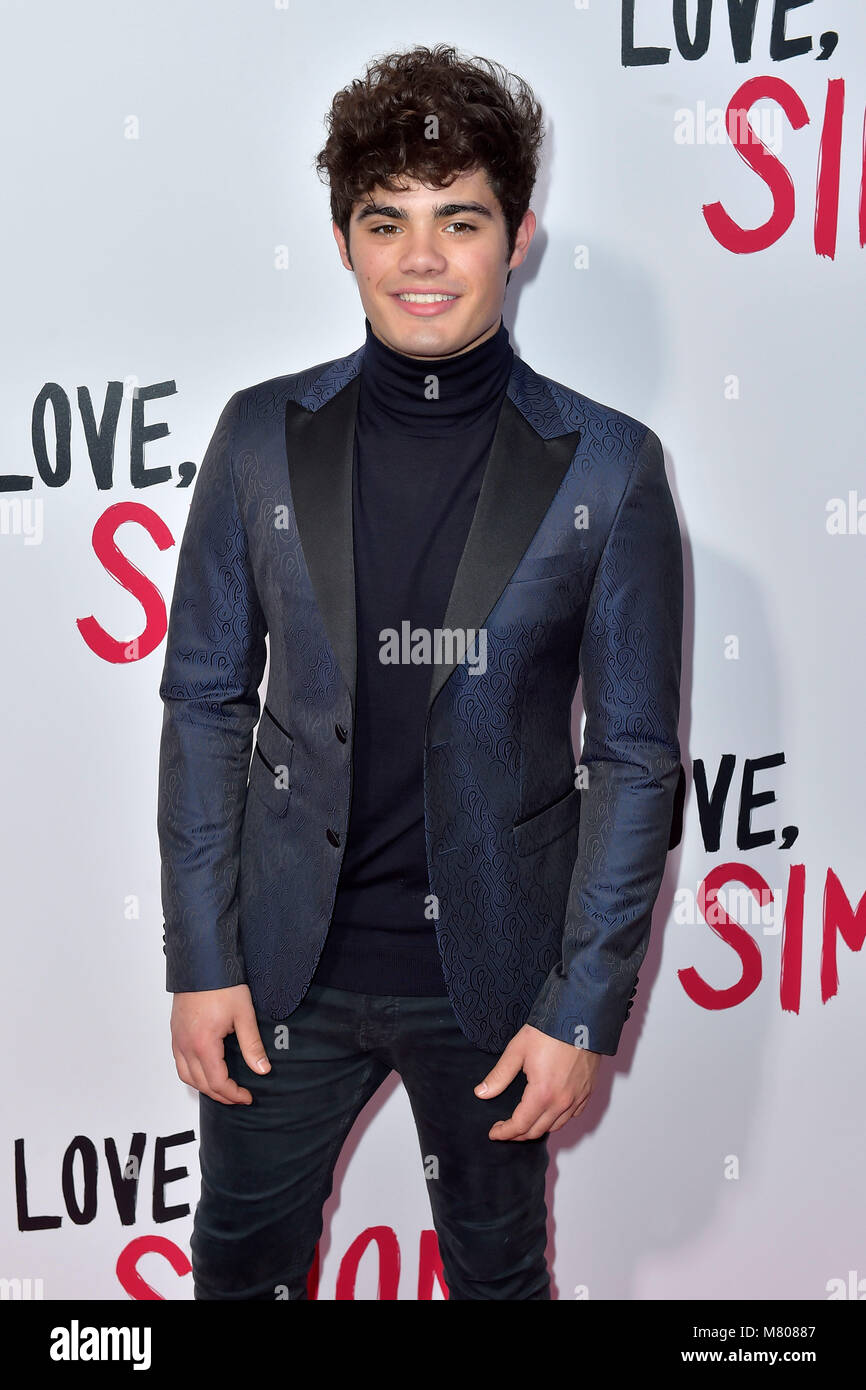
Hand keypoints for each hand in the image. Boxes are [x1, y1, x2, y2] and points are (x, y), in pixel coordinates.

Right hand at [170, 984, 270, 1105]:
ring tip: (223, 1088)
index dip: (233, 1094)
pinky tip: (205, 1070)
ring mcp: (177, 1039)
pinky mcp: (175, 1032)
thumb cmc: (222, 985)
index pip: (217, 1082)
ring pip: (186, 1076)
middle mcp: (186, 1045)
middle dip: (221, 1094)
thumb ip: (252, 1045)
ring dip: (204, 1086)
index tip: (247, 1096)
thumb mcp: (244, 1015)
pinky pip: (179, 1062)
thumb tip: (262, 1069)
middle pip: (201, 1083)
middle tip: (238, 1096)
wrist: (202, 962)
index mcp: (203, 1044)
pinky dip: (192, 1073)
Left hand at [474, 1024, 600, 1139]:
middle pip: (537, 1130)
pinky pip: (572, 1115)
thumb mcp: (517, 1051)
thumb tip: (481, 1093)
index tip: (494, 1133)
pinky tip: (549, 1112)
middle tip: (505, 1128)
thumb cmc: (549, 1031)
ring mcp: (577, 1098)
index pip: (520, 1125)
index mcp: (542, 1094)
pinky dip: (558, 1119)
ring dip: (538, 1128)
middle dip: (518, 1134)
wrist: (579, 1016)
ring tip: (524, 1122)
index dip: (504, 1132)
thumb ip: (499, 1076)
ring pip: (556, 1126)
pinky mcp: (587, 1091)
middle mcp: (562, 1101)